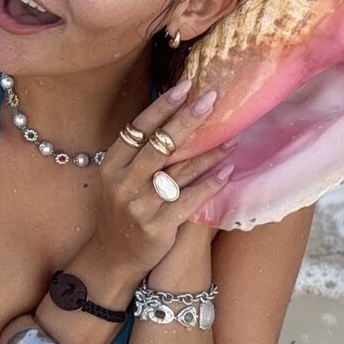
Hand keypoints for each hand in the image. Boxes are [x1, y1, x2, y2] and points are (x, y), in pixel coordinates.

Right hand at [91, 82, 234, 274]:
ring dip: (208, 154)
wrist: (112, 256)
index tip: (185, 87)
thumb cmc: (121, 207)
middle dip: (186, 121)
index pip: (138, 129)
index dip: (162, 107)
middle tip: (211, 100)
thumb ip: (139, 151)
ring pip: (178, 173)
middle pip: (158, 146)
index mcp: (112, 164)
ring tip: (231, 138)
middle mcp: (123, 183)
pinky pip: (189, 201)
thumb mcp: (119, 177)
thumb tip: (171, 114)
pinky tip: (227, 173)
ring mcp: (139, 206)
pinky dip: (209, 186)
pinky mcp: (157, 227)